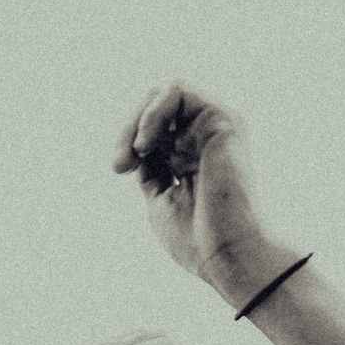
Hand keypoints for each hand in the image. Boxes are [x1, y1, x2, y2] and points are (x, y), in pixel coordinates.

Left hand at [113, 83, 270, 289]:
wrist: (226, 254)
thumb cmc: (198, 239)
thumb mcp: (159, 198)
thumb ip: (150, 169)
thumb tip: (134, 145)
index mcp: (191, 155)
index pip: (153, 126)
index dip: (128, 139)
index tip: (118, 168)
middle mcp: (205, 136)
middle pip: (156, 105)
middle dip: (129, 127)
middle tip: (119, 163)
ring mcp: (215, 125)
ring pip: (165, 92)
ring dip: (139, 118)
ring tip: (135, 150)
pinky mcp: (222, 119)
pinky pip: (178, 90)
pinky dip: (155, 112)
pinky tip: (146, 142)